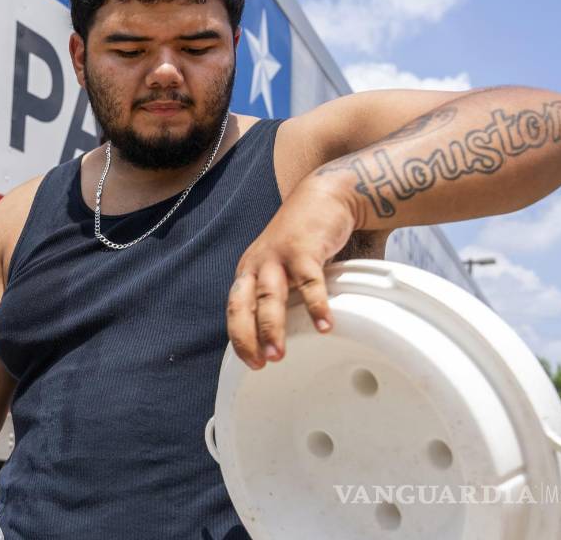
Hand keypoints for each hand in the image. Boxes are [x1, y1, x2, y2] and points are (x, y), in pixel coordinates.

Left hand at [227, 178, 356, 369]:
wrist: (324, 196)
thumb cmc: (304, 237)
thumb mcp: (282, 266)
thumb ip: (280, 293)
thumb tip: (284, 331)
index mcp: (248, 271)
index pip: (235, 309)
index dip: (239, 337)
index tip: (250, 363)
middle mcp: (257, 263)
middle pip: (242, 304)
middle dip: (247, 336)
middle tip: (258, 363)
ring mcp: (279, 255)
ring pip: (269, 296)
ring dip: (271, 327)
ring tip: (278, 354)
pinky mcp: (305, 248)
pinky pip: (309, 281)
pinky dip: (316, 304)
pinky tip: (324, 325)